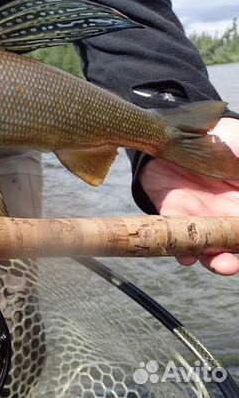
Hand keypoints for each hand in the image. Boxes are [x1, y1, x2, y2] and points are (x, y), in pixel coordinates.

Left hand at [140, 117, 238, 275]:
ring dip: (217, 259)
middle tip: (235, 262)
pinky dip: (182, 249)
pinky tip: (186, 257)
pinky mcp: (173, 213)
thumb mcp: (231, 136)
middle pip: (236, 240)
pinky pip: (177, 234)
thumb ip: (238, 146)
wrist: (167, 134)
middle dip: (237, 254)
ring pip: (211, 245)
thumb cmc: (211, 136)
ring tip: (223, 265)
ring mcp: (200, 216)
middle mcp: (226, 212)